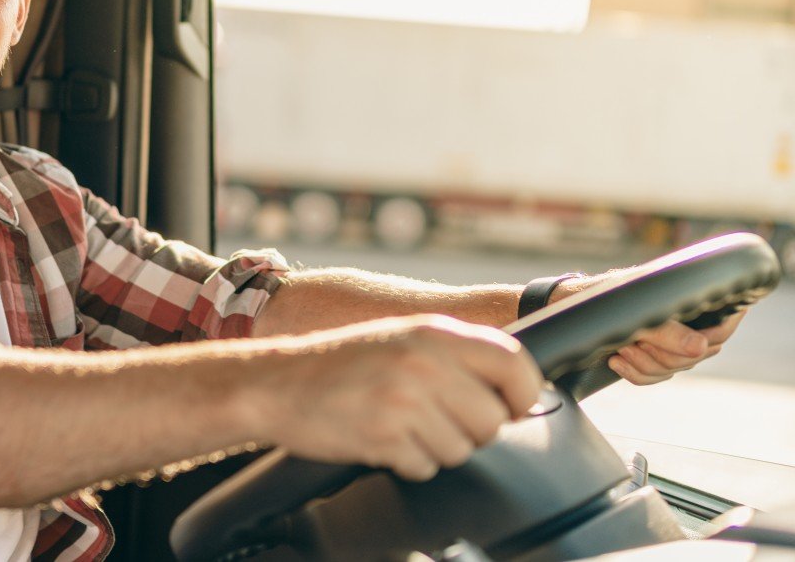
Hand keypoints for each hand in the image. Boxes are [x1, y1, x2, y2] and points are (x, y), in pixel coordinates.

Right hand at [263, 315, 542, 480]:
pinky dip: (408, 462)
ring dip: (437, 448)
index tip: (509, 406)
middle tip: (438, 420)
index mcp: (435, 333)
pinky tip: (382, 438)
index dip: (522, 393)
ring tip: (402, 425)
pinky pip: (426, 467)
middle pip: (493, 419)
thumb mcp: (403, 338)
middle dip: (472, 430)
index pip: (516, 364)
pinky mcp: (385, 436)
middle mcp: (425, 363)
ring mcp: (405, 401)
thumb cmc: (342, 363)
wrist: (277, 383)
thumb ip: (454, 355)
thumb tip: (515, 386)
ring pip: (462, 449)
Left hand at [548, 274, 745, 384]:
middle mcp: (681, 317)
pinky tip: (616, 360)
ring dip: (647, 364)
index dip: (714, 337)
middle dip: (665, 354)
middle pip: (700, 352)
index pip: (723, 323)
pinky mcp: (650, 354)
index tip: (690, 344)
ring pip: (677, 366)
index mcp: (683, 295)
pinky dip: (638, 373)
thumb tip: (701, 347)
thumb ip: (667, 330)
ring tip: (622, 349)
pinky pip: (657, 375)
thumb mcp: (629, 310)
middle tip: (635, 342)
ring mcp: (666, 337)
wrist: (558, 305)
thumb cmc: (592, 296)